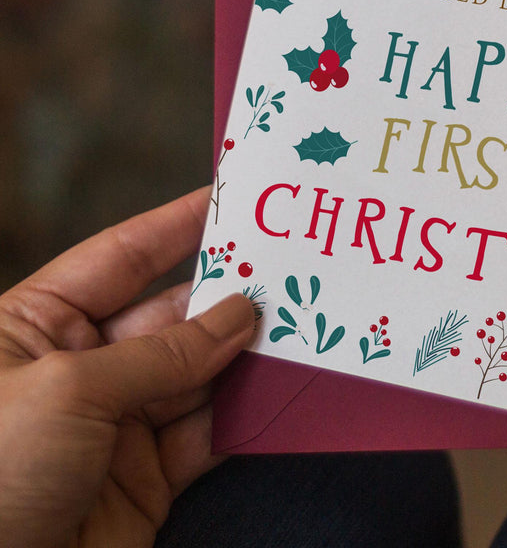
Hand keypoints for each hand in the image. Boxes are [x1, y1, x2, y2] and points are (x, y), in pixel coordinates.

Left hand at [0, 187, 254, 547]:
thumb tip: (238, 317)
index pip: (120, 257)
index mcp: (34, 327)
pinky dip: (243, 415)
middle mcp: (77, 370)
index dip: (176, 225)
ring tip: (298, 325)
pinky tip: (277, 390)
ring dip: (244, 356)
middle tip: (287, 269)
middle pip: (169, 316)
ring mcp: (112, 426)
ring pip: (196, 374)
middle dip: (225, 296)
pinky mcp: (142, 480)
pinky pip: (205, 434)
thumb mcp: (70, 392)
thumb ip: (163, 353)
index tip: (231, 200)